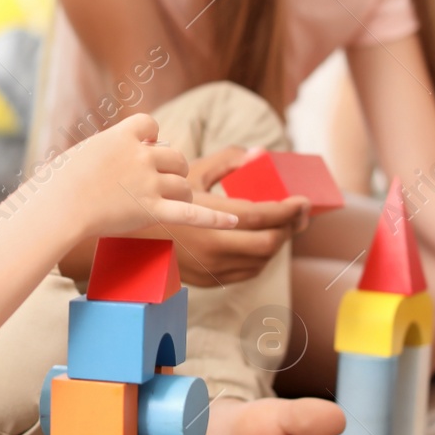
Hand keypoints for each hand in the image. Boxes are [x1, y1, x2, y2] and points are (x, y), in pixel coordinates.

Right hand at [54, 114, 236, 239]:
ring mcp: (148, 183)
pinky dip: (215, 218)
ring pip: (183, 183)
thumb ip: (108, 149)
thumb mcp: (84, 152)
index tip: (142, 147)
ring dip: (180, 191)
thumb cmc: (58, 183)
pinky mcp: (152, 210)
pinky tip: (235, 221)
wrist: (58, 207)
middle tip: (158, 182)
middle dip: (172, 168)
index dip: (150, 137)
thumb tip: (116, 149)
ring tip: (168, 202)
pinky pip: (191, 213)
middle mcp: (141, 156)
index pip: (151, 124)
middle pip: (175, 156)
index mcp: (122, 136)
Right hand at [166, 146, 307, 284]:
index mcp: (207, 217)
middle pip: (268, 243)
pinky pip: (248, 271)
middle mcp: (212, 247)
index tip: (303, 201)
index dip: (288, 210)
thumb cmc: (160, 201)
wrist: (130, 239)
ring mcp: (212, 268)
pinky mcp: (210, 280)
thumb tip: (259, 153)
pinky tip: (263, 241)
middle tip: (299, 214)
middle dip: (290, 228)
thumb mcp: (188, 174)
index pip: (261, 217)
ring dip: (278, 242)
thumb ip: (226, 162)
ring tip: (284, 225)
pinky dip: (262, 256)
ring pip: (262, 260)